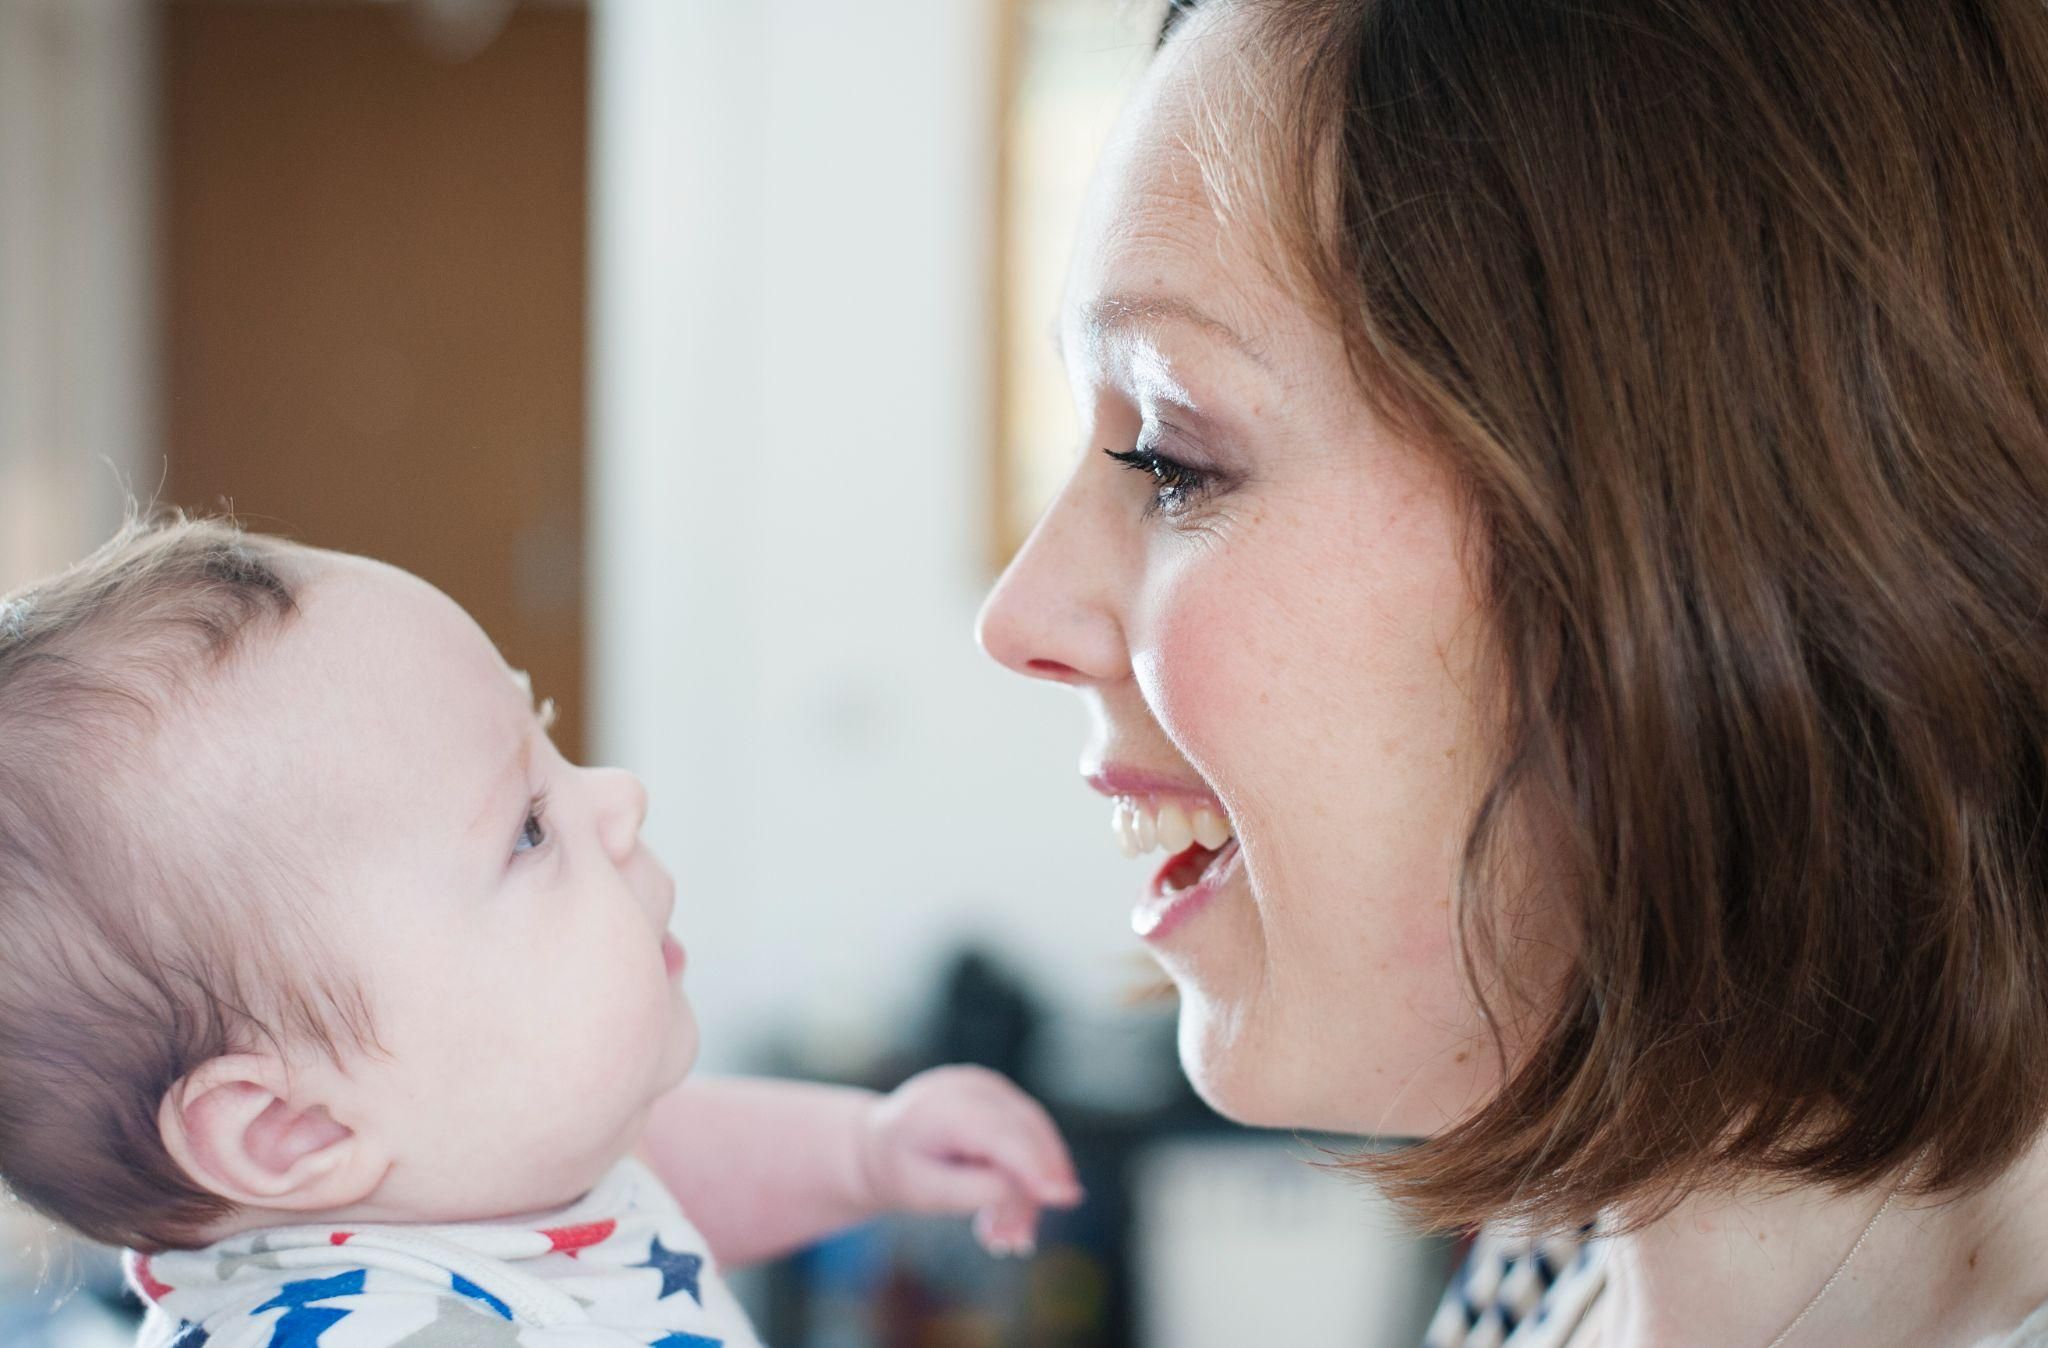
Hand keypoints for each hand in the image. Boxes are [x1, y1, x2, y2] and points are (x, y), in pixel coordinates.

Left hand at [857, 1064, 1083, 1256]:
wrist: (880, 1147)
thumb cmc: (901, 1171)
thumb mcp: (926, 1193)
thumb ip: (974, 1190)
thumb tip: (1025, 1189)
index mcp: (940, 1105)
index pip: (999, 1133)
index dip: (1034, 1164)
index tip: (1063, 1198)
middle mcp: (971, 1086)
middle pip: (1026, 1133)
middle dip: (1034, 1190)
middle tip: (1019, 1243)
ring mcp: (990, 1087)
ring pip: (1036, 1137)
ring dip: (1031, 1193)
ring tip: (1003, 1239)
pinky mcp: (1003, 1099)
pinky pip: (1031, 1136)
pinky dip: (1029, 1177)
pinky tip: (1007, 1218)